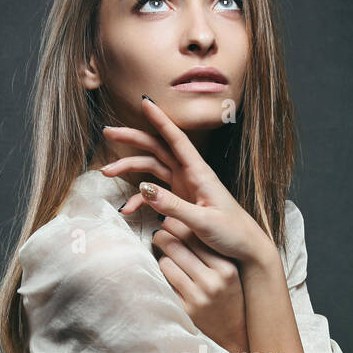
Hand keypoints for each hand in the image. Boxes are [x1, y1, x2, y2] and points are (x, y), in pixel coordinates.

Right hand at [100, 96, 274, 265]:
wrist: (246, 249)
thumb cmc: (232, 232)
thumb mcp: (204, 222)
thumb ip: (174, 206)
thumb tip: (145, 189)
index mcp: (200, 173)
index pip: (176, 140)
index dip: (160, 120)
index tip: (145, 103)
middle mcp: (190, 174)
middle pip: (157, 148)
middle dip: (133, 139)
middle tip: (108, 133)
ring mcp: (183, 187)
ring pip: (151, 168)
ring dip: (129, 168)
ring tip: (106, 172)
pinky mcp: (179, 201)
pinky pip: (153, 195)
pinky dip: (138, 200)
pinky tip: (127, 210)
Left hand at [151, 216, 249, 352]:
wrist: (234, 335)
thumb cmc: (229, 297)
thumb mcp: (229, 274)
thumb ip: (211, 252)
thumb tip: (182, 225)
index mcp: (226, 269)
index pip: (195, 237)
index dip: (179, 226)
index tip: (172, 223)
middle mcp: (213, 282)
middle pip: (177, 246)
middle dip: (163, 236)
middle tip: (159, 234)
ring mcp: (198, 297)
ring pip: (167, 262)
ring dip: (163, 257)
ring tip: (165, 255)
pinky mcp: (185, 310)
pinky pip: (164, 282)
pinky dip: (163, 275)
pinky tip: (168, 274)